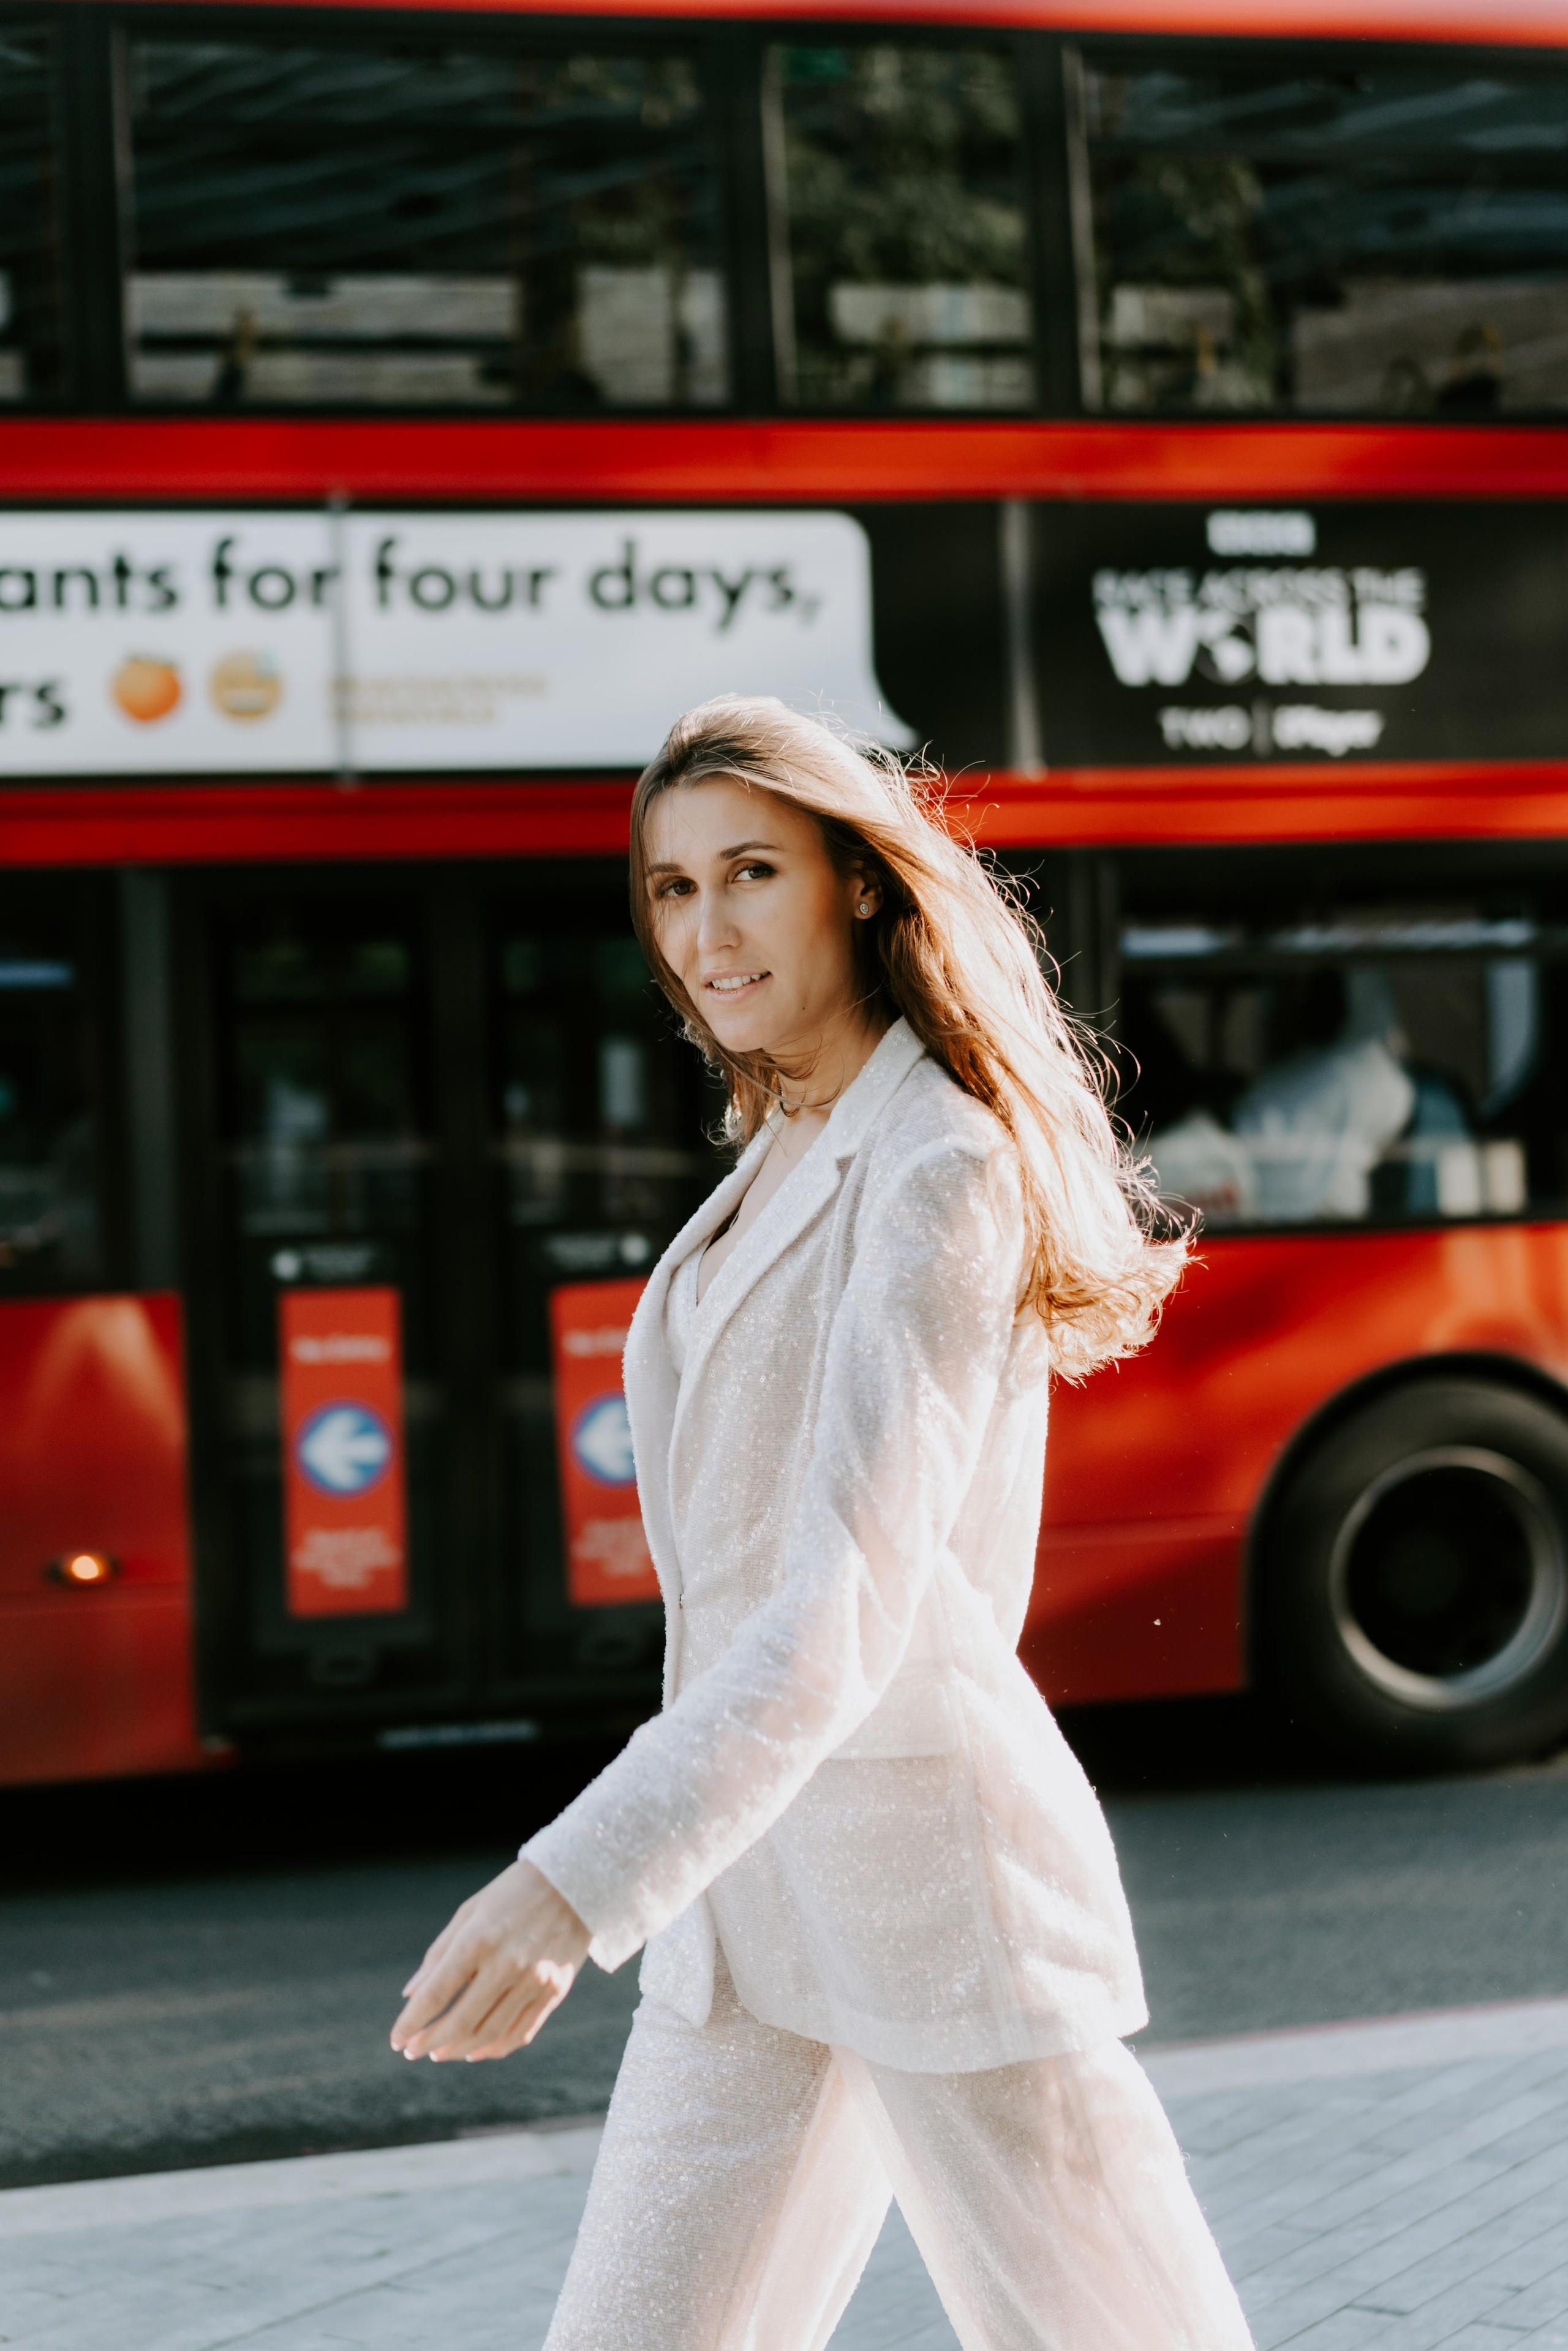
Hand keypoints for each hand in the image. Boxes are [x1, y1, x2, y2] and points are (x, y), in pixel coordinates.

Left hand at [390, 1858, 590, 2063]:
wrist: (574, 1881)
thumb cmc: (512, 1893)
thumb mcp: (469, 1913)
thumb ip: (438, 1956)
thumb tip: (411, 1996)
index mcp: (479, 1939)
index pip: (436, 1994)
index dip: (411, 2022)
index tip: (396, 2040)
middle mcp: (507, 1964)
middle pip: (461, 2022)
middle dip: (430, 2042)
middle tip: (413, 2051)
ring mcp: (535, 1980)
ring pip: (489, 2034)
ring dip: (458, 2050)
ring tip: (438, 2053)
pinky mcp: (555, 1991)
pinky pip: (520, 2033)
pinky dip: (494, 2049)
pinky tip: (474, 2052)